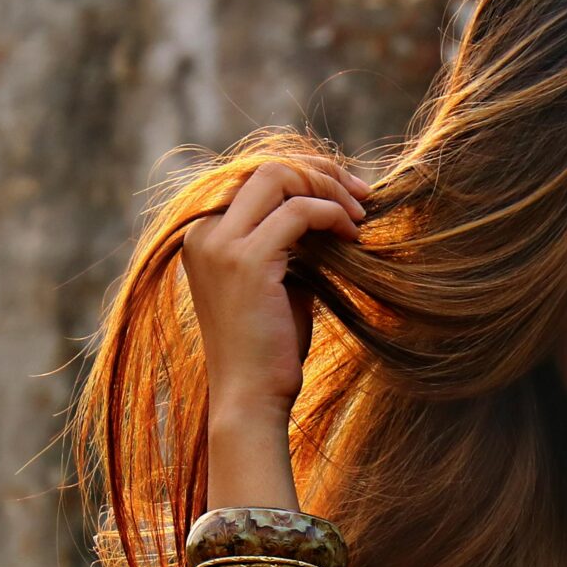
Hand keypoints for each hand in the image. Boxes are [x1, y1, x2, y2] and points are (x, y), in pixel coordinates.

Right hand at [179, 153, 370, 426]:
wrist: (250, 397)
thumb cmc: (269, 348)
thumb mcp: (277, 282)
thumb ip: (289, 243)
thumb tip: (328, 209)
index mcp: (203, 234)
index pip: (256, 180)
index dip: (306, 177)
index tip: (348, 193)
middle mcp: (203, 232)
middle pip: (266, 168)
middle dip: (320, 172)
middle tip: (362, 194)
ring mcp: (219, 244)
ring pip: (279, 177)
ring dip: (329, 189)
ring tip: (361, 215)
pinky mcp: (245, 261)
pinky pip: (298, 212)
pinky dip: (332, 214)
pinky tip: (353, 236)